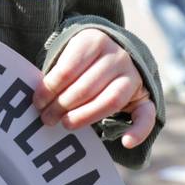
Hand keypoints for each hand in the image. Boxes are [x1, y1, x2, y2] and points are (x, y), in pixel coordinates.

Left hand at [33, 28, 155, 149]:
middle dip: (63, 105)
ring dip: (86, 116)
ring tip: (66, 125)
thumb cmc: (81, 60)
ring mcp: (133, 75)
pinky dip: (139, 131)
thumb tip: (39, 102)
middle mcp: (117, 55)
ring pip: (111, 100)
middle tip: (46, 119)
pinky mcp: (145, 96)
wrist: (114, 53)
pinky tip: (126, 143)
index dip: (50, 88)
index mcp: (94, 41)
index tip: (37, 102)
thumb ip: (57, 75)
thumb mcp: (68, 56)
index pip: (68, 68)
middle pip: (87, 86)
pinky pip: (146, 115)